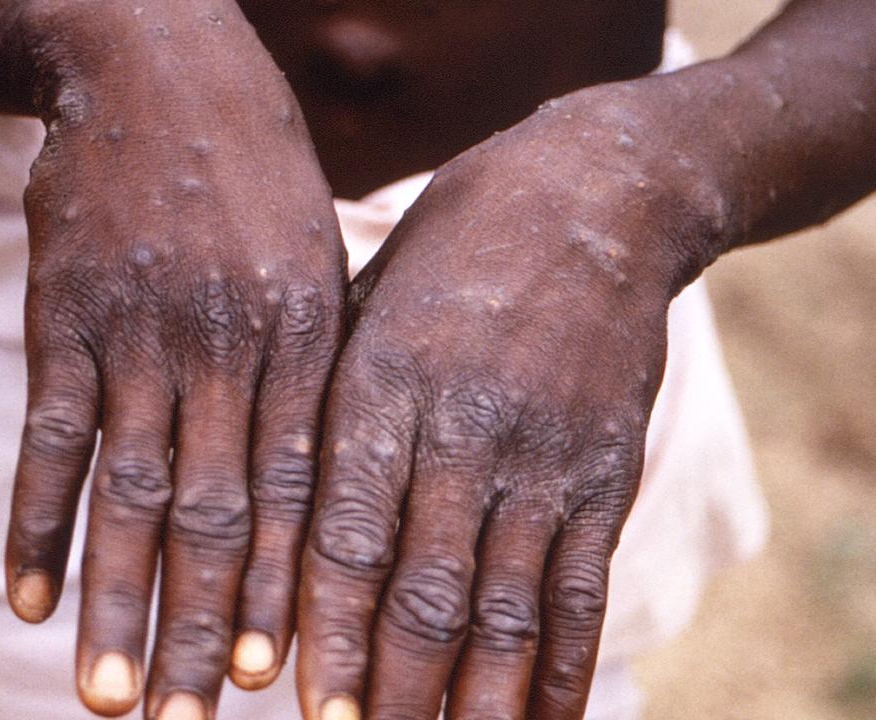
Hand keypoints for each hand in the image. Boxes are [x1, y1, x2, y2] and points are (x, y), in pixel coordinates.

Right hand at [2, 6, 344, 716]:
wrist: (157, 64)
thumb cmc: (255, 174)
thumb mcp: (316, 257)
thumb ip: (318, 365)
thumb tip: (330, 484)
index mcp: (304, 338)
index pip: (299, 491)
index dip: (289, 592)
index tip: (282, 681)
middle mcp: (225, 345)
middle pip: (216, 514)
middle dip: (205, 628)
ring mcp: (140, 331)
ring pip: (129, 491)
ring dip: (117, 603)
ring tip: (110, 698)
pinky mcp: (65, 316)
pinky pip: (50, 435)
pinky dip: (37, 521)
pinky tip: (27, 599)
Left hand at [296, 86, 721, 719]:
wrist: (593, 196)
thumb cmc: (448, 253)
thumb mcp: (361, 302)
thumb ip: (324, 409)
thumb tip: (269, 528)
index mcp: (384, 385)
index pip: (347, 534)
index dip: (327, 632)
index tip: (305, 711)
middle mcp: (465, 429)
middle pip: (425, 591)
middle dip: (393, 691)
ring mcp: (545, 456)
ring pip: (508, 610)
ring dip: (479, 704)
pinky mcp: (606, 471)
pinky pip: (583, 591)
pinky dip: (564, 672)